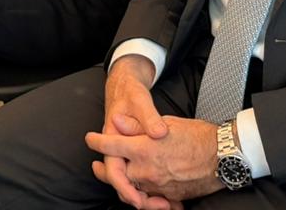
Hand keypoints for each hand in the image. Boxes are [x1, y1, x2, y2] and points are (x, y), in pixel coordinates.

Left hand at [87, 114, 222, 205]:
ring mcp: (158, 186)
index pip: (112, 146)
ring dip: (122, 184)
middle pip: (116, 174)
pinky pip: (149, 197)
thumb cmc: (197, 136)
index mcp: (145, 148)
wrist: (223, 157)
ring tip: (117, 178)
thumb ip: (138, 126)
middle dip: (104, 171)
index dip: (97, 142)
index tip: (90, 139)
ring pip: (132, 188)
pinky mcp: (169, 196)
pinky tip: (140, 189)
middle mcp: (148, 170)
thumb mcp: (166, 124)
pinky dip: (142, 193)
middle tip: (97, 166)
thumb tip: (117, 123)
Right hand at [88, 55, 169, 207]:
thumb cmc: (130, 94)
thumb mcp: (139, 101)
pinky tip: (172, 196)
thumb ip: (148, 119)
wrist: (125, 87)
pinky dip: (154, 189)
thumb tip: (158, 133)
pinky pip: (142, 178)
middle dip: (141, 200)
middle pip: (124, 184)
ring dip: (150, 197)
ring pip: (134, 184)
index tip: (138, 201)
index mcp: (114, 139)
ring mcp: (126, 155)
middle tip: (164, 206)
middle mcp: (118, 151)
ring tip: (171, 204)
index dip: (126, 188)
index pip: (115, 171)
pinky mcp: (136, 156)